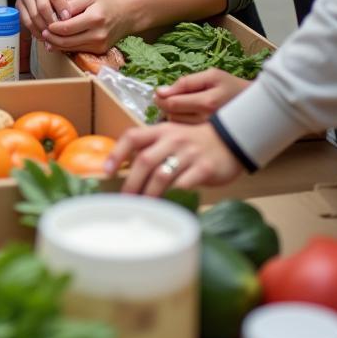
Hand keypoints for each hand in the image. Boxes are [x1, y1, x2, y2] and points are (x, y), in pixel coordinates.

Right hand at [18, 0, 80, 38]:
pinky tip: (43, 36)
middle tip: (59, 31)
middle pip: (43, 6)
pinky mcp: (19, 3)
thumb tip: (69, 15)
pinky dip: (35, 30)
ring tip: (52, 36)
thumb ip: (74, 0)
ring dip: (44, 28)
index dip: (62, 9)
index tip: (67, 20)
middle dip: (52, 21)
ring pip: (34, 15)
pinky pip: (26, 20)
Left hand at [41, 0, 137, 52]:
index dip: (53, 28)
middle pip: (67, 41)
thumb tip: (57, 13)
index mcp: (94, 19)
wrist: (126, 15)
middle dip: (52, 38)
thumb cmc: (105, 4)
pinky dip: (67, 47)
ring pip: (71, 48)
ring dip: (57, 44)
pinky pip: (78, 50)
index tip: (45, 24)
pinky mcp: (100, 51)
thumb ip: (73, 4)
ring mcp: (99, 45)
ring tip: (47, 38)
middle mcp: (98, 34)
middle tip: (43, 33)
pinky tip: (59, 42)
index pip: (67, 28)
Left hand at [104, 121, 244, 195]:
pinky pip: (185, 186)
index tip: (106, 171)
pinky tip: (168, 207)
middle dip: (132, 183)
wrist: (230, 140)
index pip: (132, 137)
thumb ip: (151, 148)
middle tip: (125, 200)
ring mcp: (189, 154)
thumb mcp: (170, 136)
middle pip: (144, 160)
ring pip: (162, 175)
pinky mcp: (205, 169)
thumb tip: (124, 171)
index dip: (117, 153)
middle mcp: (172, 140)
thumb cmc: (192, 142)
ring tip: (143, 207)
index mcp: (160, 131)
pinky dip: (174, 197)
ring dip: (149, 194)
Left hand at [154, 69, 250, 123]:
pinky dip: (180, 124)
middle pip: (172, 116)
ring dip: (172, 116)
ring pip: (177, 126)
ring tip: (180, 106)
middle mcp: (207, 120)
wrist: (255, 106)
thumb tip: (161, 91)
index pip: (172, 104)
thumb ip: (186, 82)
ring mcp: (208, 132)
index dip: (161, 99)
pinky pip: (186, 132)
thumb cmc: (231, 86)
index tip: (158, 93)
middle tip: (168, 99)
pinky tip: (186, 116)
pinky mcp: (209, 138)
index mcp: (207, 103)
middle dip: (165, 107)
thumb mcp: (211, 76)